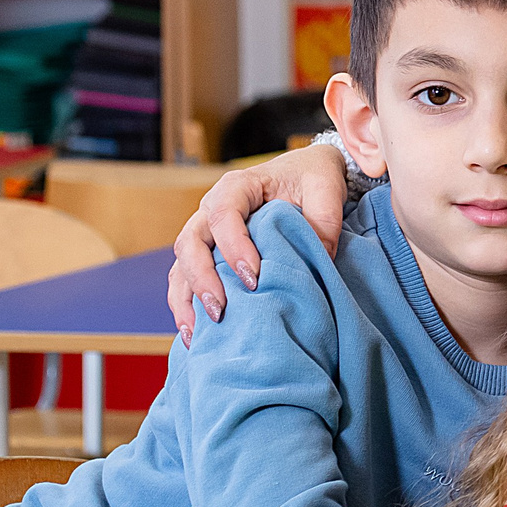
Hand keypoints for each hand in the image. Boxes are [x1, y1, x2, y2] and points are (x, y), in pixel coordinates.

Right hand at [168, 144, 351, 343]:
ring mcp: (205, 233)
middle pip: (189, 243)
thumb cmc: (312, 175)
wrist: (305, 172)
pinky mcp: (207, 254)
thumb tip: (321, 258)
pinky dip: (186, 304)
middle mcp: (211, 209)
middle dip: (200, 280)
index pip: (223, 216)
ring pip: (180, 265)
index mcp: (237, 187)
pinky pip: (185, 279)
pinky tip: (194, 334)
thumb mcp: (326, 186)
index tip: (253, 277)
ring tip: (196, 333)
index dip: (233, 247)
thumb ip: (325, 218)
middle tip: (221, 310)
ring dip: (185, 299)